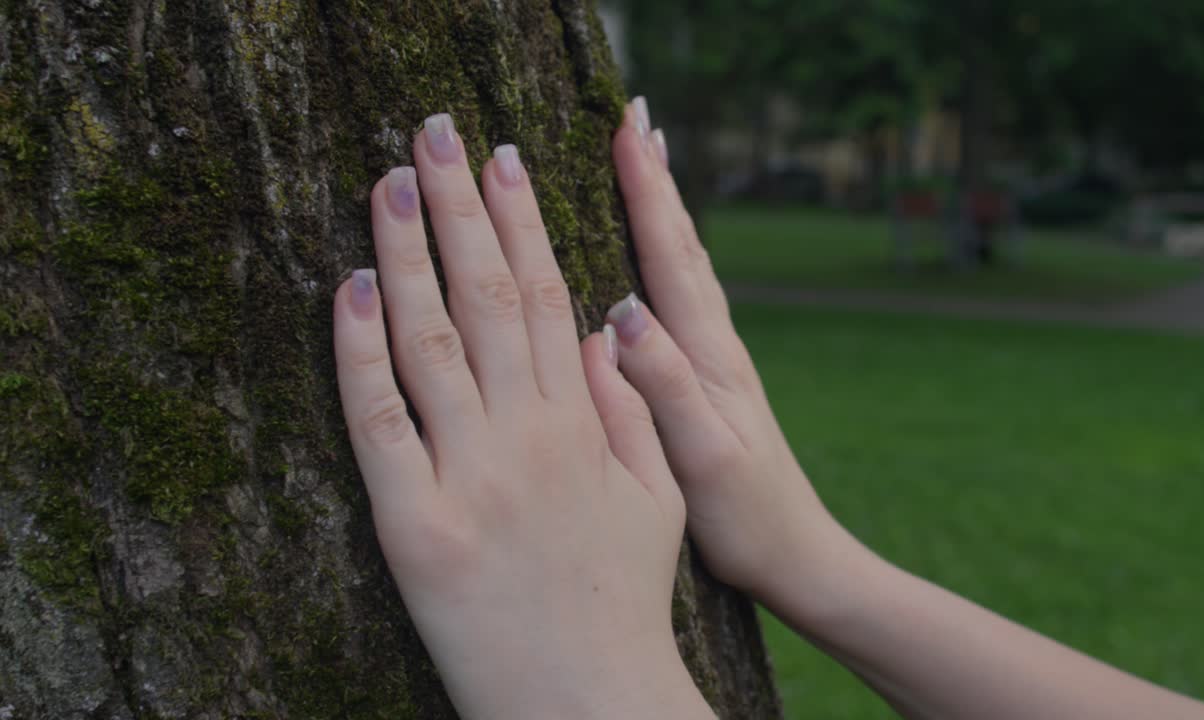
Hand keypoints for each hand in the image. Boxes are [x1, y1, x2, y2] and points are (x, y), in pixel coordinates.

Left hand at [333, 114, 709, 719]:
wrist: (588, 700)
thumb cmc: (623, 601)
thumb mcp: (654, 498)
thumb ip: (631, 408)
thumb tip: (600, 327)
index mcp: (583, 424)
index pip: (547, 294)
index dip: (522, 220)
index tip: (504, 158)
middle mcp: (527, 435)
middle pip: (486, 296)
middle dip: (459, 205)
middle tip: (434, 133)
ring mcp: (468, 477)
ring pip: (427, 339)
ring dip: (404, 252)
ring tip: (388, 182)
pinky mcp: (413, 526)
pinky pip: (378, 420)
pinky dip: (357, 349)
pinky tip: (347, 286)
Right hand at [605, 100, 858, 616]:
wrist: (797, 555)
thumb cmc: (746, 518)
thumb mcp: (702, 458)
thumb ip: (666, 386)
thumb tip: (623, 311)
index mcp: (710, 356)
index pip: (672, 256)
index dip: (648, 190)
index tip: (626, 128)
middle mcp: (718, 345)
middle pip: (684, 243)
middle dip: (658, 177)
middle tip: (635, 115)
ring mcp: (720, 360)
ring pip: (687, 264)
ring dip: (667, 206)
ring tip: (648, 159)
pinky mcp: (715, 380)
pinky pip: (685, 296)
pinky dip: (669, 254)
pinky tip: (658, 254)